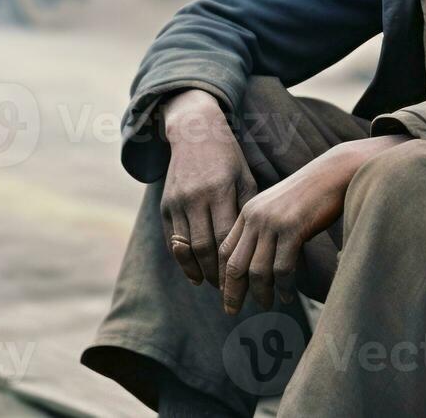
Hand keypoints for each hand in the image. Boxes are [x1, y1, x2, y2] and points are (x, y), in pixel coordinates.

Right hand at [159, 89, 256, 288]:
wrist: (194, 133)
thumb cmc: (229, 158)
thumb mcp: (245, 177)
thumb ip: (248, 209)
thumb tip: (260, 244)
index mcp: (221, 189)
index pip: (227, 237)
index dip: (235, 263)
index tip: (247, 282)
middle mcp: (196, 197)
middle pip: (205, 247)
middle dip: (218, 275)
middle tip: (231, 293)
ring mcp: (177, 202)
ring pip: (185, 247)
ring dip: (200, 271)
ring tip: (214, 286)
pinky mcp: (165, 206)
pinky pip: (172, 241)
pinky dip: (182, 261)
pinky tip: (195, 275)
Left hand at [218, 135, 407, 313]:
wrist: (336, 172)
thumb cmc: (311, 193)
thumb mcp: (279, 207)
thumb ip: (264, 228)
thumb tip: (257, 262)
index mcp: (248, 211)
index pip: (225, 249)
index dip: (222, 276)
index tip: (225, 294)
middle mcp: (256, 217)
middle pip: (235, 264)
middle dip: (232, 292)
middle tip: (232, 311)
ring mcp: (274, 223)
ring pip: (257, 271)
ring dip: (261, 293)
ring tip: (266, 305)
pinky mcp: (293, 229)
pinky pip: (282, 269)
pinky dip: (284, 287)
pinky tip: (288, 296)